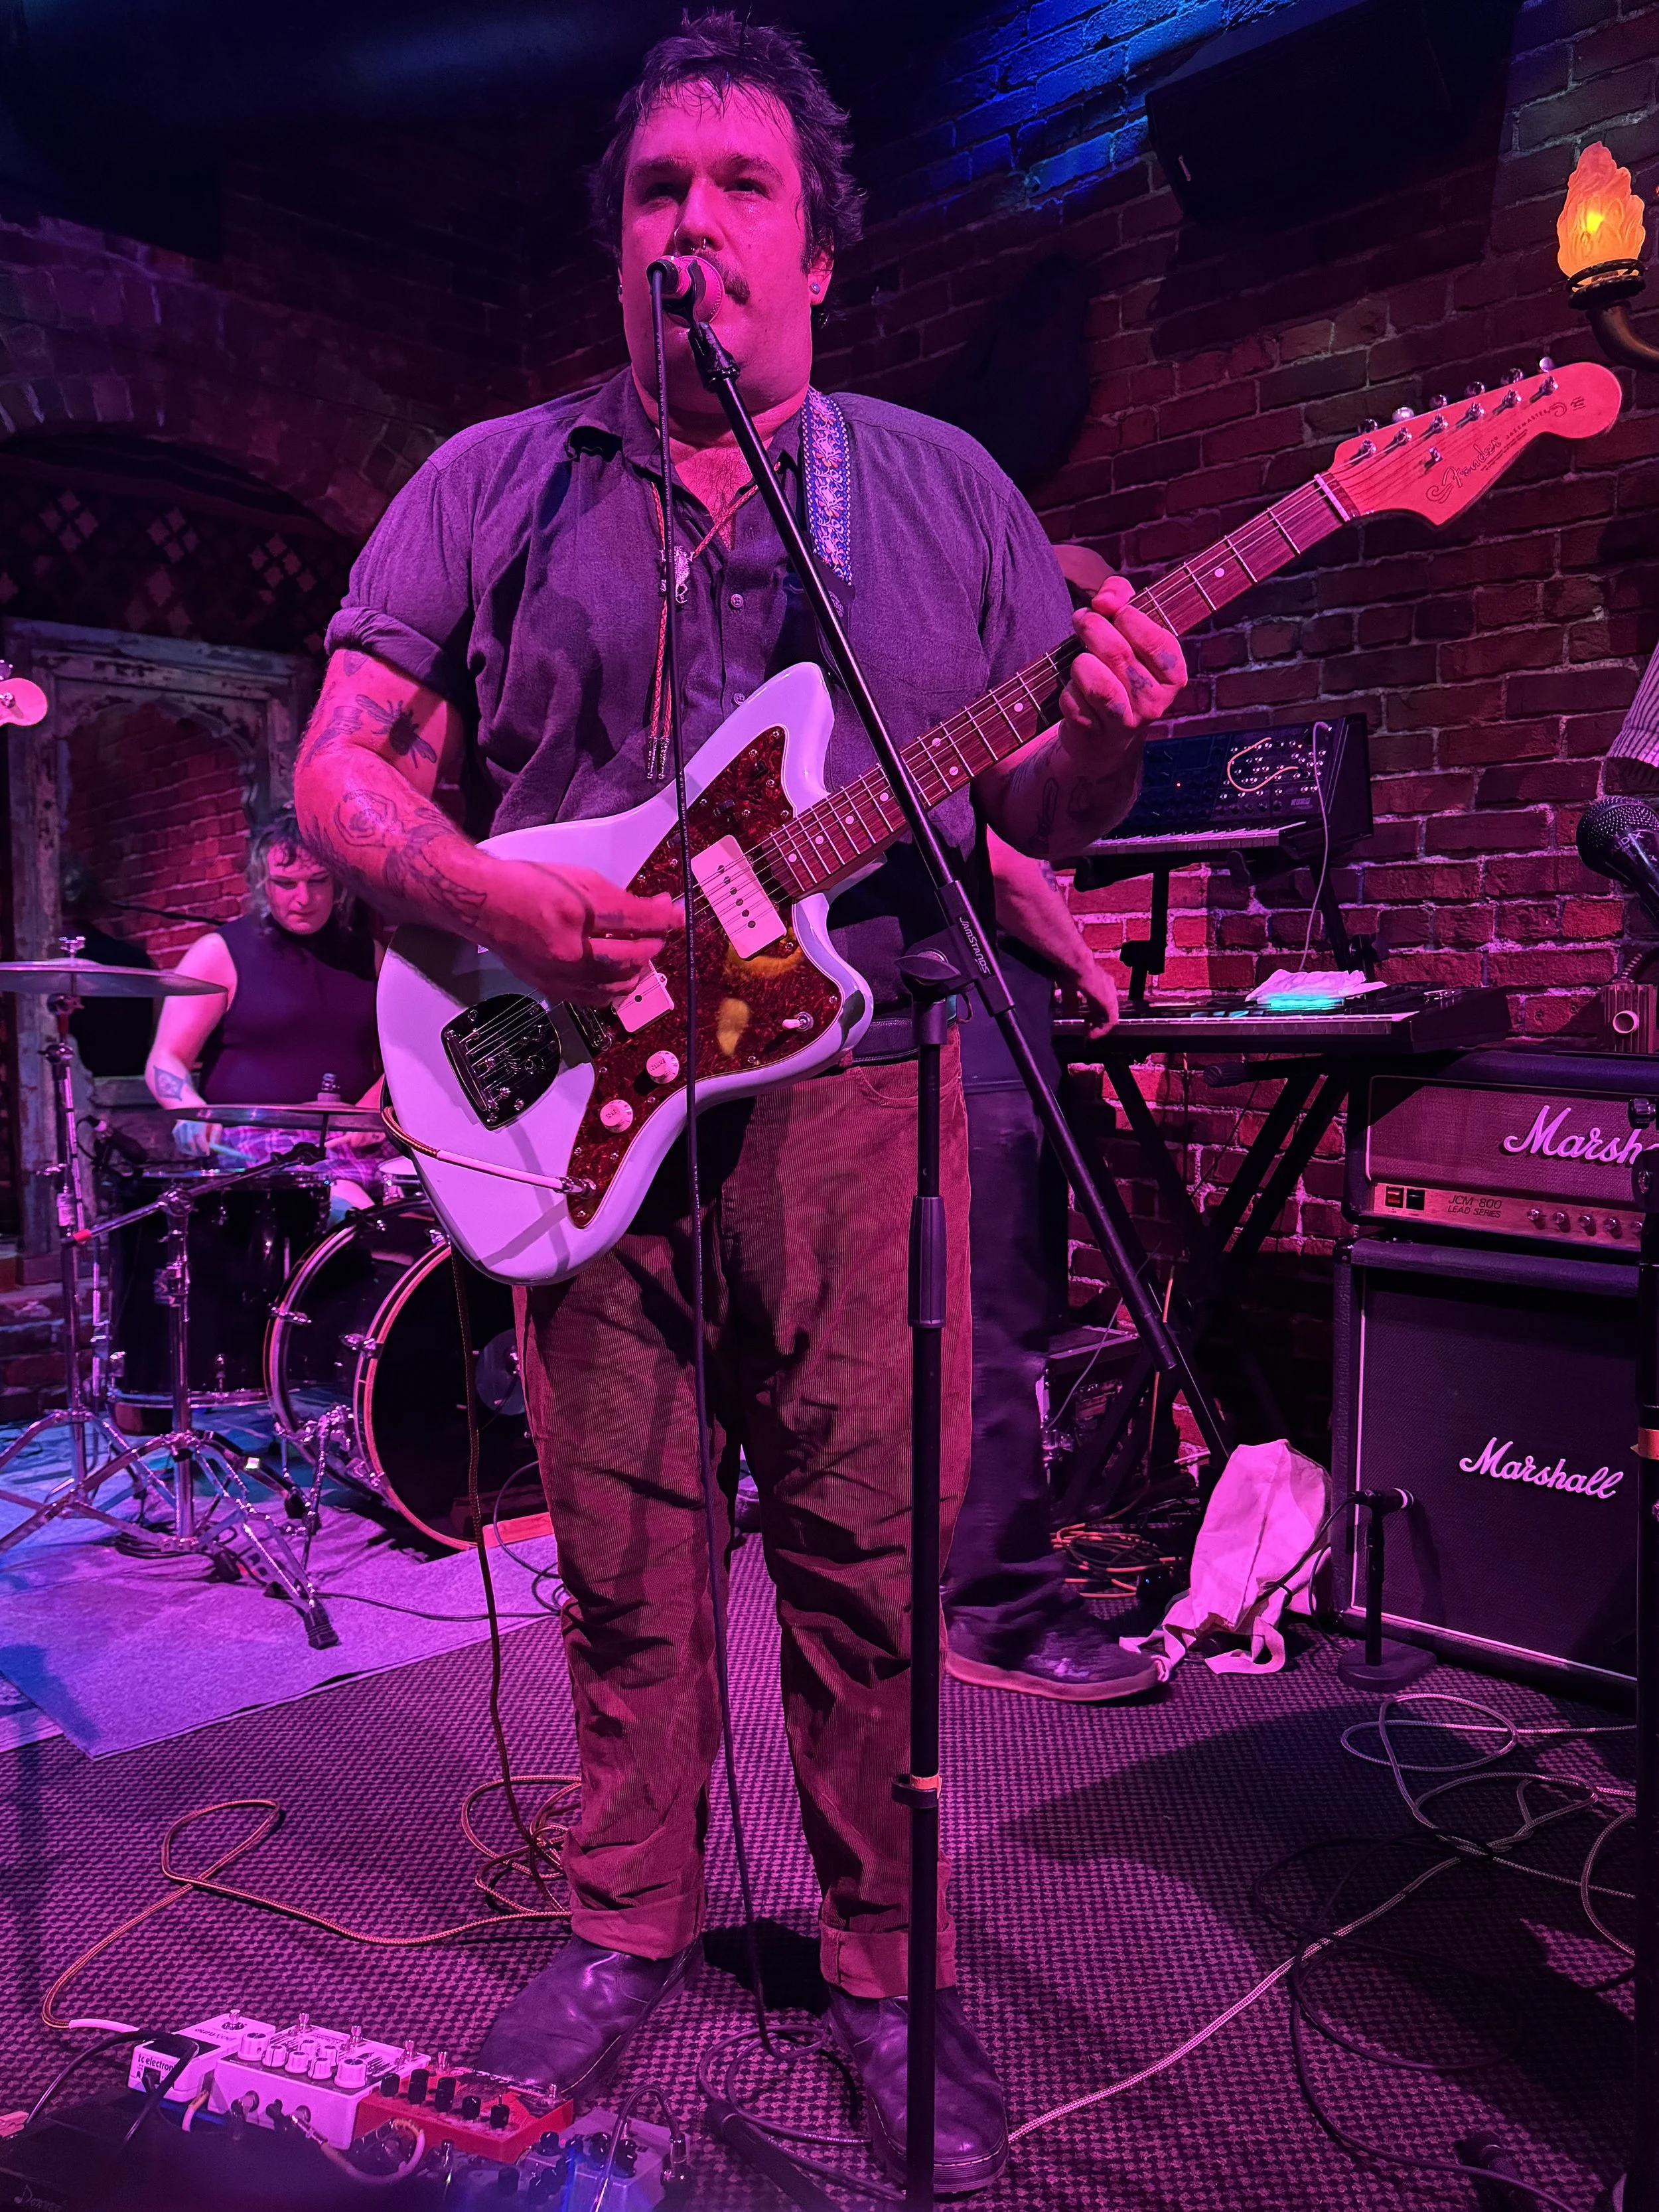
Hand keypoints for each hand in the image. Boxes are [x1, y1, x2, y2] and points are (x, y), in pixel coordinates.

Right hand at [171, 1118, 223, 1158]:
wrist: (192, 1108)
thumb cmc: (207, 1117)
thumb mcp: (215, 1122)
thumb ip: (216, 1134)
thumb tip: (213, 1146)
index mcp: (197, 1119)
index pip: (198, 1134)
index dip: (202, 1145)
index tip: (207, 1153)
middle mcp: (185, 1123)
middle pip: (189, 1142)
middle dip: (197, 1151)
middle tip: (204, 1154)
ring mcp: (178, 1128)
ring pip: (183, 1145)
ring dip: (192, 1152)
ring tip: (200, 1152)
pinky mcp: (175, 1132)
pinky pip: (180, 1145)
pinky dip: (186, 1150)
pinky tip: (193, 1149)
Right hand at [488, 860, 683, 1006]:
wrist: (486, 906)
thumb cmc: (529, 886)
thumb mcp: (579, 878)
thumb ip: (620, 897)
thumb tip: (656, 908)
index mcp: (575, 914)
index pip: (634, 921)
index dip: (664, 920)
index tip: (679, 918)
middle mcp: (569, 950)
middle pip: (631, 958)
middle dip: (653, 944)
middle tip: (658, 933)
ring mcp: (561, 975)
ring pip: (618, 985)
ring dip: (637, 969)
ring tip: (639, 951)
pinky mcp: (554, 989)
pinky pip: (597, 999)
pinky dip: (615, 987)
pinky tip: (618, 972)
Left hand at [1059, 576, 1185, 768]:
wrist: (1103, 734)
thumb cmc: (1117, 670)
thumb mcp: (1128, 631)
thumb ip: (1122, 599)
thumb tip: (1106, 599)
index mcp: (1173, 675)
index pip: (1157, 641)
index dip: (1128, 617)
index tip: (1109, 606)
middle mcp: (1155, 702)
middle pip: (1117, 653)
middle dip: (1093, 627)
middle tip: (1082, 620)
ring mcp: (1126, 722)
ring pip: (1096, 681)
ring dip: (1080, 661)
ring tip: (1081, 658)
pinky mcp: (1094, 734)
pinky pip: (1074, 700)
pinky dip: (1068, 689)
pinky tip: (1075, 690)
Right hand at [1072, 956, 1118, 1037]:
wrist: (1078, 965)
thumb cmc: (1072, 971)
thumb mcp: (1069, 988)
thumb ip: (1070, 1001)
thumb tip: (1068, 1013)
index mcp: (1099, 982)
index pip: (1100, 1001)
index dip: (1093, 1013)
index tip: (1084, 1021)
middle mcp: (1108, 988)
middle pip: (1106, 1009)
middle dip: (1096, 1021)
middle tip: (1087, 1030)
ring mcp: (1111, 995)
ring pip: (1110, 1016)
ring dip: (1100, 1027)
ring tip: (1089, 1034)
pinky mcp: (1110, 1002)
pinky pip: (1111, 1020)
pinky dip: (1102, 1029)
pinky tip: (1092, 1034)